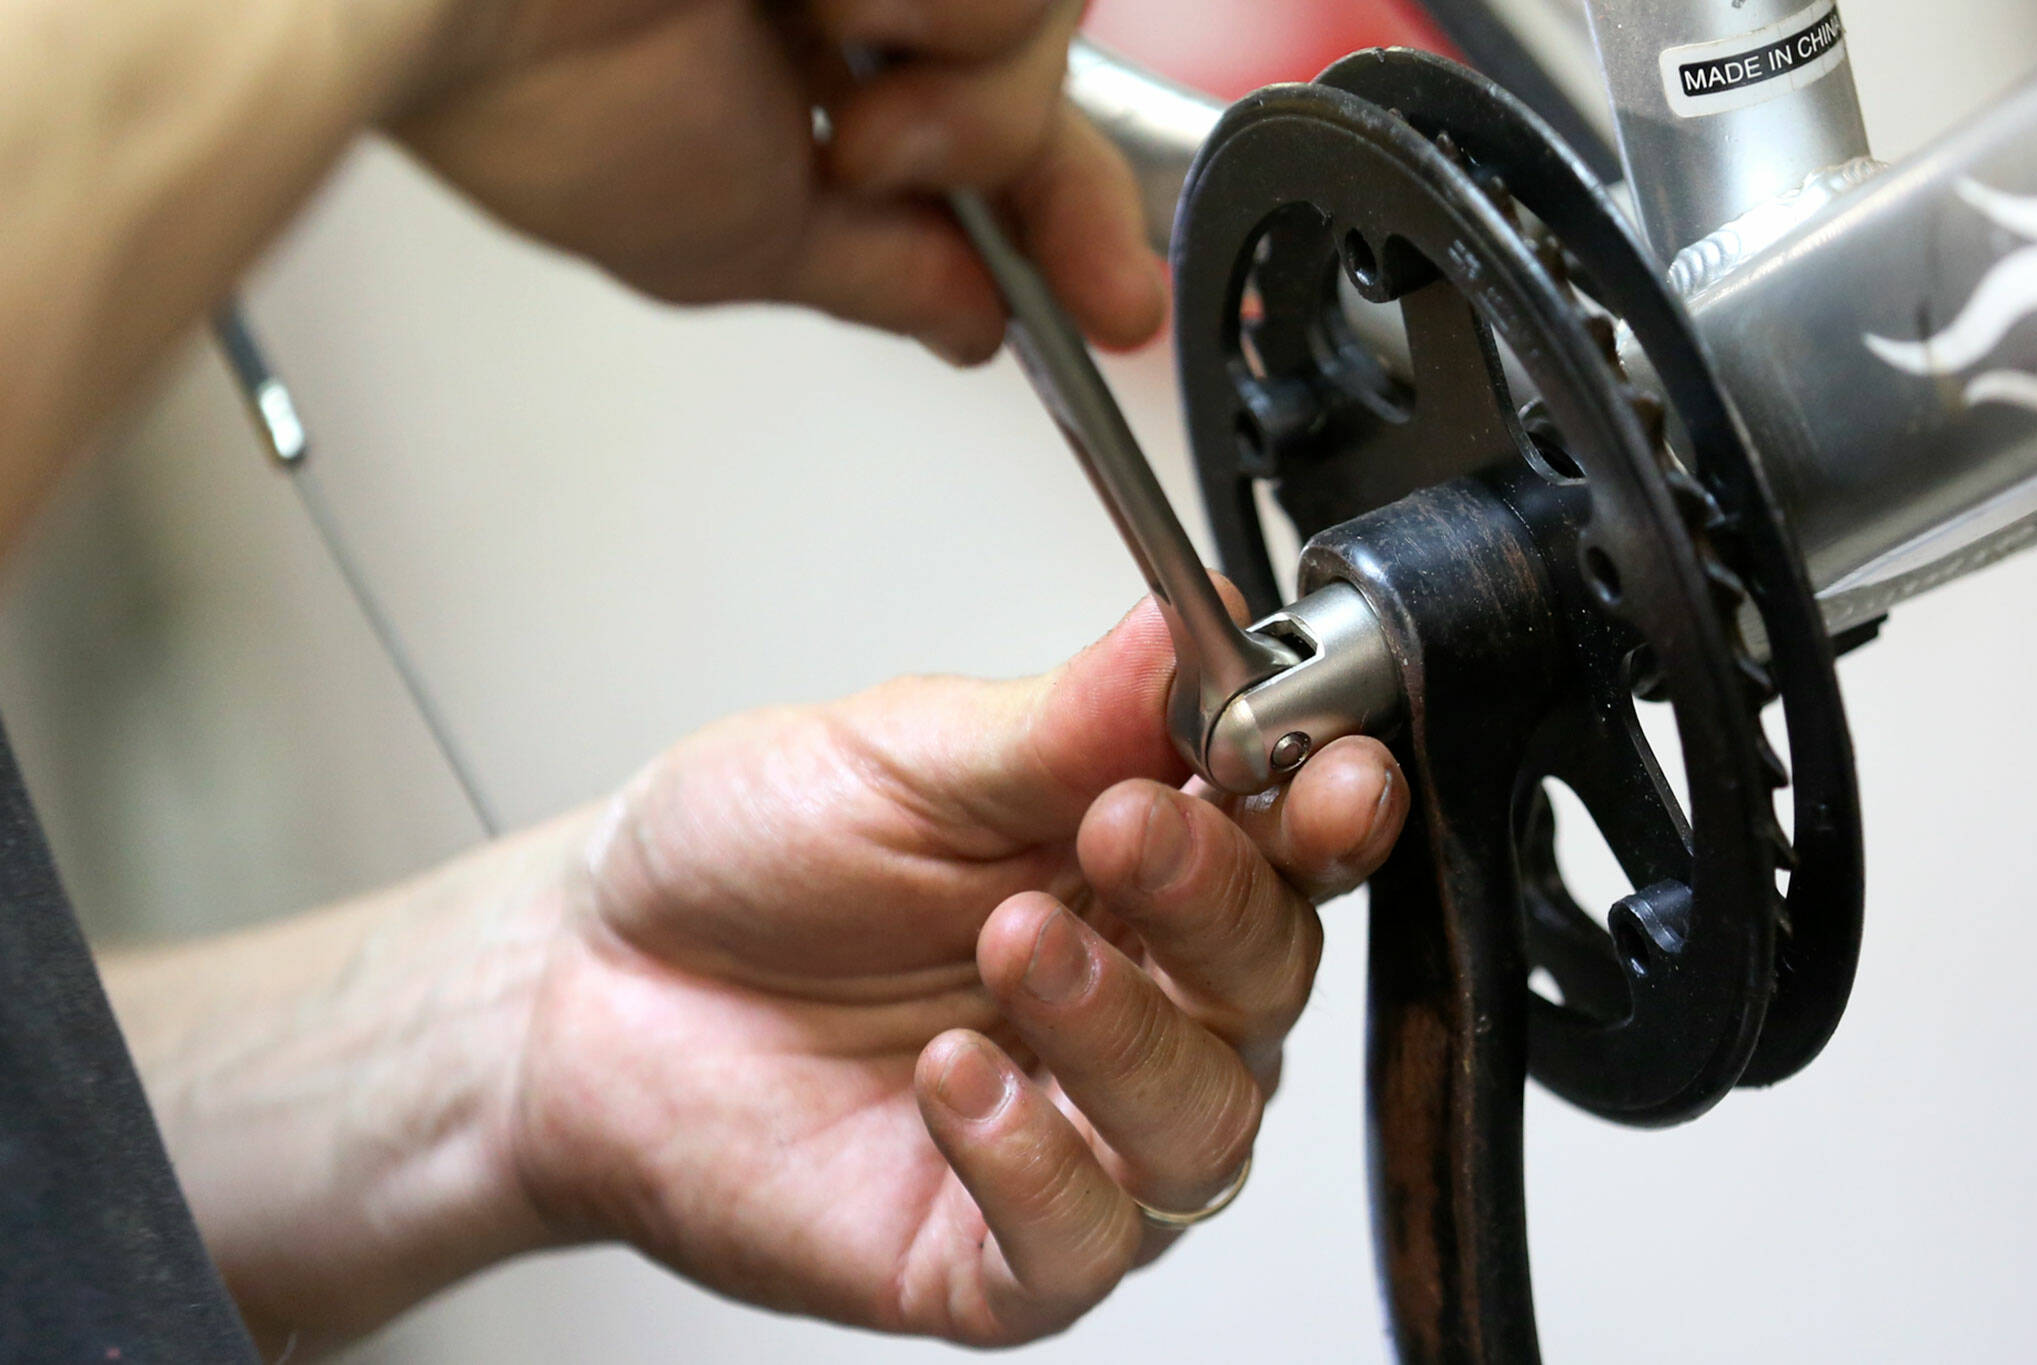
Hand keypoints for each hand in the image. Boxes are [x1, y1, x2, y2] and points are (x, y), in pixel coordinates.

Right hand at [391, 0, 1164, 361]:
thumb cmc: (533, 87)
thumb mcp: (741, 239)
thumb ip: (881, 273)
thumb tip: (970, 327)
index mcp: (816, 68)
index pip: (997, 136)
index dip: (1073, 224)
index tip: (1115, 306)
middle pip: (1040, 62)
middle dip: (994, 143)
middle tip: (876, 154)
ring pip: (1040, 2)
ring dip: (960, 69)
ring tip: (826, 54)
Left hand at [505, 593, 1408, 1343]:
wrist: (590, 985)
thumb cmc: (750, 856)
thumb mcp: (903, 754)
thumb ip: (1067, 716)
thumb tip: (1192, 620)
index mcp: (1134, 863)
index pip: (1291, 848)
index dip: (1329, 812)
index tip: (1316, 772)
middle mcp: (1131, 1000)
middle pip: (1271, 978)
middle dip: (1214, 901)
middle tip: (1119, 830)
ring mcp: (1076, 1131)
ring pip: (1205, 1123)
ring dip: (1125, 1028)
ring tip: (1012, 945)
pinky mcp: (995, 1251)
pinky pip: (1085, 1241)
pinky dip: (1039, 1161)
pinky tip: (956, 1082)